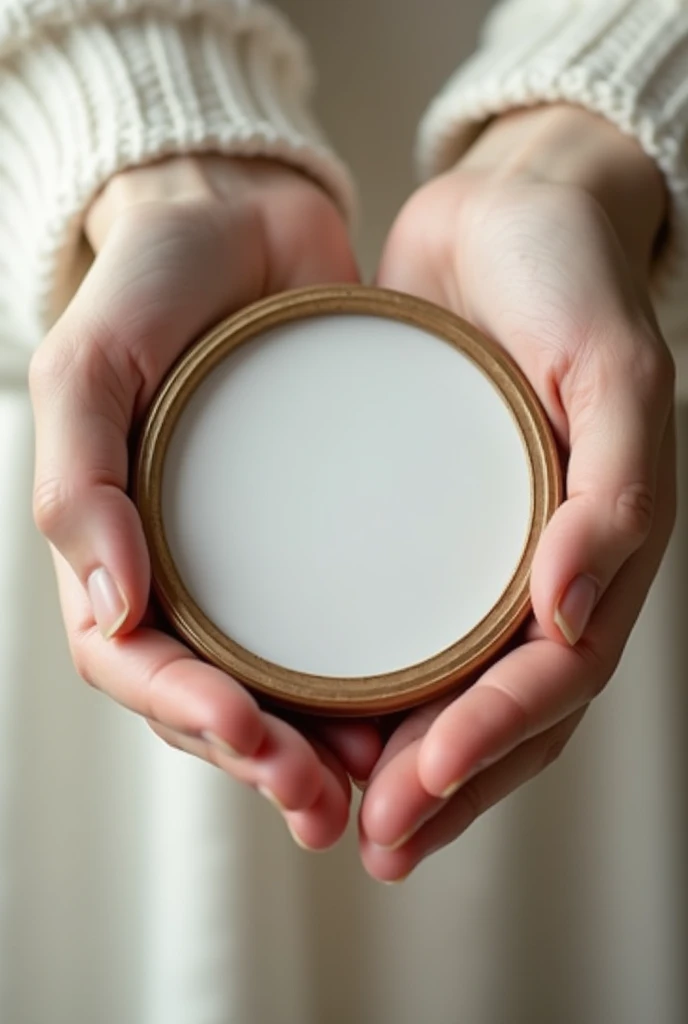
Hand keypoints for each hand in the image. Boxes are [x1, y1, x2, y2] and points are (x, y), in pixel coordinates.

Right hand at [30, 155, 381, 849]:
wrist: (240, 220)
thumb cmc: (152, 284)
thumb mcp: (92, 362)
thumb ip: (80, 480)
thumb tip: (112, 609)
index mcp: (115, 548)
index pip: (136, 664)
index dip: (187, 714)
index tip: (255, 737)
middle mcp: (185, 571)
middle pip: (212, 698)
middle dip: (264, 761)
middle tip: (329, 803)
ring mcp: (255, 560)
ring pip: (280, 684)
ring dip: (321, 748)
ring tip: (378, 784)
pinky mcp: (324, 533)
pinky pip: (342, 623)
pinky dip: (372, 678)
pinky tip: (420, 703)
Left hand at [358, 106, 676, 880]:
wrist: (511, 213)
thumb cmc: (571, 281)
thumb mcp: (611, 370)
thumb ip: (612, 491)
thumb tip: (573, 616)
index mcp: (598, 550)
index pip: (551, 681)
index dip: (490, 746)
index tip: (416, 790)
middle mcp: (540, 568)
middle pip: (499, 710)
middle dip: (443, 784)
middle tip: (374, 837)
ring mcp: (480, 551)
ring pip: (449, 687)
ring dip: (405, 760)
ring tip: (343, 810)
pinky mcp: (421, 521)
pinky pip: (402, 620)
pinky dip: (370, 681)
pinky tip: (318, 709)